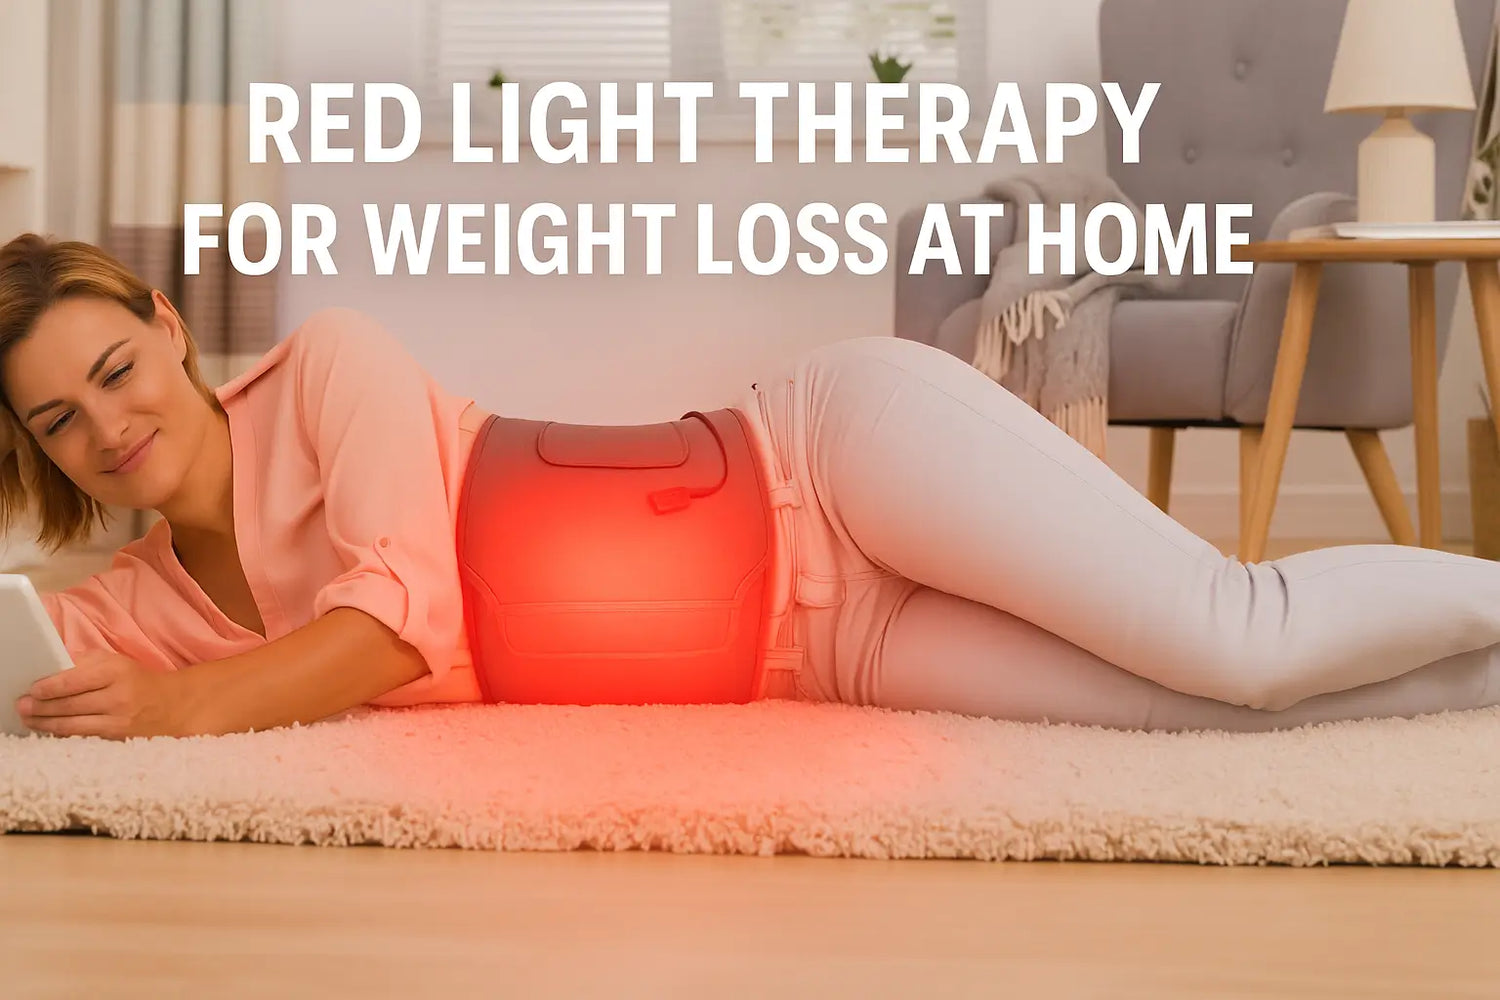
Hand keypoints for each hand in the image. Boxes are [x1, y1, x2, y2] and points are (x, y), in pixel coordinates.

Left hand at [15, 651, 188, 739]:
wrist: (172, 705)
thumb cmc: (136, 680)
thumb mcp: (115, 662)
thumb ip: (83, 662)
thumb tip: (49, 667)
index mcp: (116, 671)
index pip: (74, 680)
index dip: (48, 687)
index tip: (32, 689)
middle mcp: (118, 696)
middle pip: (69, 704)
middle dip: (40, 707)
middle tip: (21, 706)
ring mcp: (118, 720)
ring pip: (72, 725)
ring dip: (44, 723)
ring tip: (28, 720)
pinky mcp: (117, 738)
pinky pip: (81, 736)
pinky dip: (61, 733)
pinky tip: (48, 729)